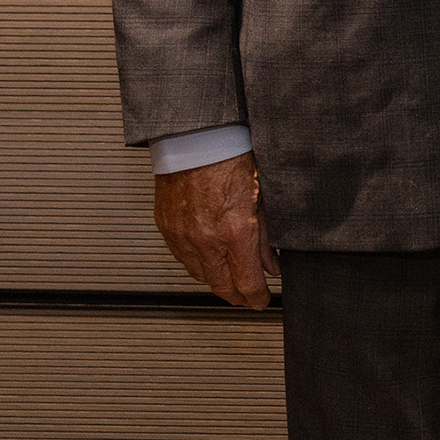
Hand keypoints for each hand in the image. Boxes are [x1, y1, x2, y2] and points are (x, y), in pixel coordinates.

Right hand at [154, 151, 278, 309]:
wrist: (197, 138)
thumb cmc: (231, 157)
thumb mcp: (263, 196)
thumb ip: (266, 236)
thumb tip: (272, 264)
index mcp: (235, 232)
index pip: (246, 284)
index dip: (257, 298)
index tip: (262, 300)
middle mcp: (206, 240)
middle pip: (222, 287)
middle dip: (238, 297)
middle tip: (248, 297)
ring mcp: (183, 236)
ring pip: (199, 276)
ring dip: (217, 282)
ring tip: (230, 279)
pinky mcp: (167, 228)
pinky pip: (181, 258)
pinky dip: (197, 264)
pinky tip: (208, 259)